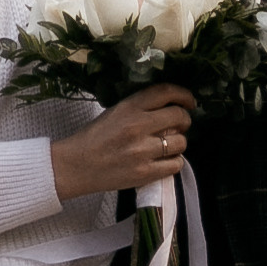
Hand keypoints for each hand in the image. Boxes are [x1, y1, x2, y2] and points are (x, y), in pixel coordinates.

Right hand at [50, 84, 194, 201]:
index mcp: (129, 106)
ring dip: (179, 142)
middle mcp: (138, 126)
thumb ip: (141, 107)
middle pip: (179, 117)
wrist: (77, 165)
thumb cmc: (95, 136)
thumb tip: (170, 106)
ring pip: (181, 142)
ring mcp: (143, 151)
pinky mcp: (145, 174)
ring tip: (169, 144)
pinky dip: (174, 162)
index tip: (189, 101)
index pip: (166, 92)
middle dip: (184, 120)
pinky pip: (175, 165)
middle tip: (180, 124)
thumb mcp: (115, 111)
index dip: (184, 94)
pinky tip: (165, 160)